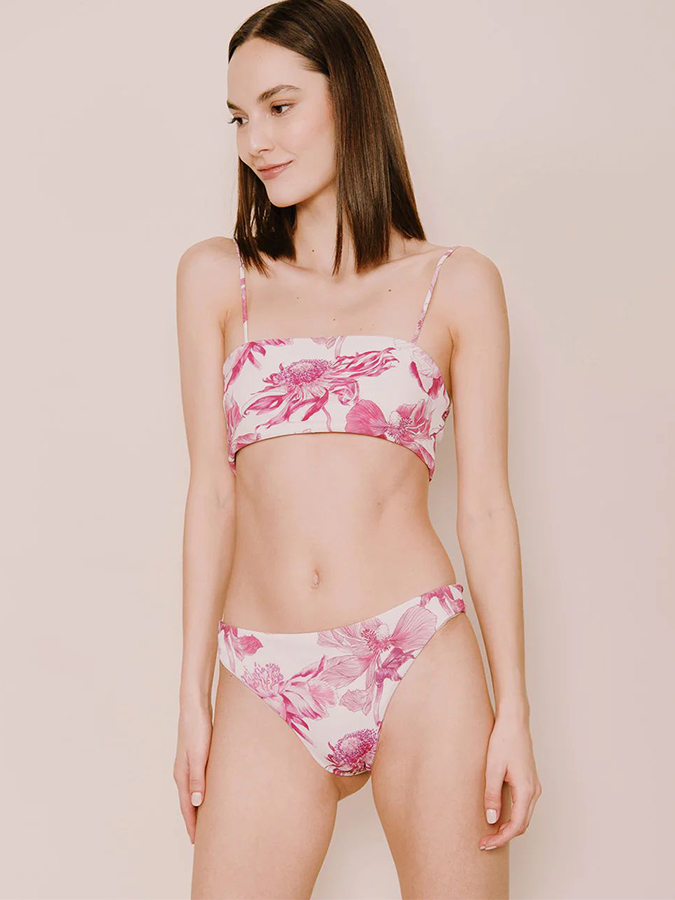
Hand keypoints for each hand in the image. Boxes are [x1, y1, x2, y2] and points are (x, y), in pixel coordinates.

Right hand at [173, 702, 212, 843]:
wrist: (194, 707)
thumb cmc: (197, 729)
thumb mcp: (199, 755)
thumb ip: (198, 778)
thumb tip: (196, 803)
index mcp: (182, 775)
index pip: (186, 806)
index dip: (191, 824)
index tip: (196, 842)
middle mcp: (182, 772)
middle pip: (187, 802)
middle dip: (193, 820)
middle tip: (201, 839)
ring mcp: (187, 765)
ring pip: (192, 792)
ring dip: (197, 807)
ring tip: (205, 821)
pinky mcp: (195, 757)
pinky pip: (197, 782)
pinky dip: (201, 793)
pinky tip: (208, 794)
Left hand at [479, 711, 541, 850]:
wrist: (514, 722)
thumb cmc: (503, 741)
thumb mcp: (492, 768)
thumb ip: (492, 794)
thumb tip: (491, 820)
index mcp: (526, 789)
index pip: (516, 825)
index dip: (501, 838)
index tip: (486, 844)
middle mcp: (534, 791)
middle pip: (522, 824)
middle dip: (504, 836)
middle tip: (484, 842)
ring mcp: (534, 786)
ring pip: (524, 817)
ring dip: (509, 828)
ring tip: (489, 832)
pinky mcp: (529, 782)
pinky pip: (524, 807)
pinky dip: (513, 817)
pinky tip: (498, 817)